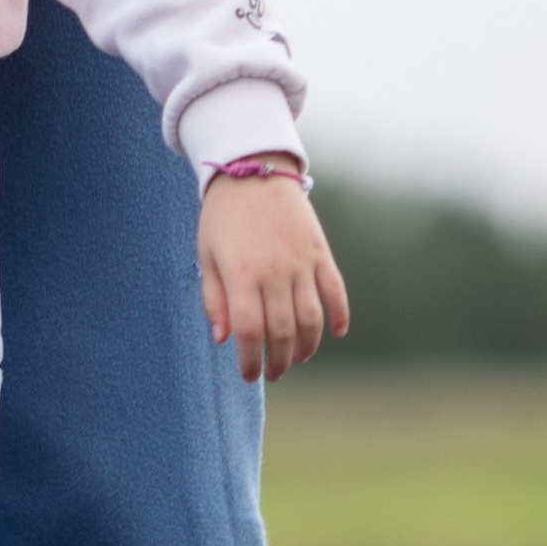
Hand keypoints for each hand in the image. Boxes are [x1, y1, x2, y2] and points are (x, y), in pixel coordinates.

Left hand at [198, 172, 350, 382]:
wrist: (252, 171)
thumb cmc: (222, 217)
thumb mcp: (206, 256)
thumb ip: (214, 299)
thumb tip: (224, 339)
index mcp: (241, 274)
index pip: (250, 331)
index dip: (250, 359)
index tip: (249, 374)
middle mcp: (274, 272)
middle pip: (283, 331)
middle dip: (279, 360)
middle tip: (274, 373)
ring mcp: (301, 262)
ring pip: (312, 318)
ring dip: (307, 346)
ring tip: (298, 358)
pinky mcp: (319, 252)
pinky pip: (336, 290)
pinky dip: (339, 315)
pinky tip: (335, 333)